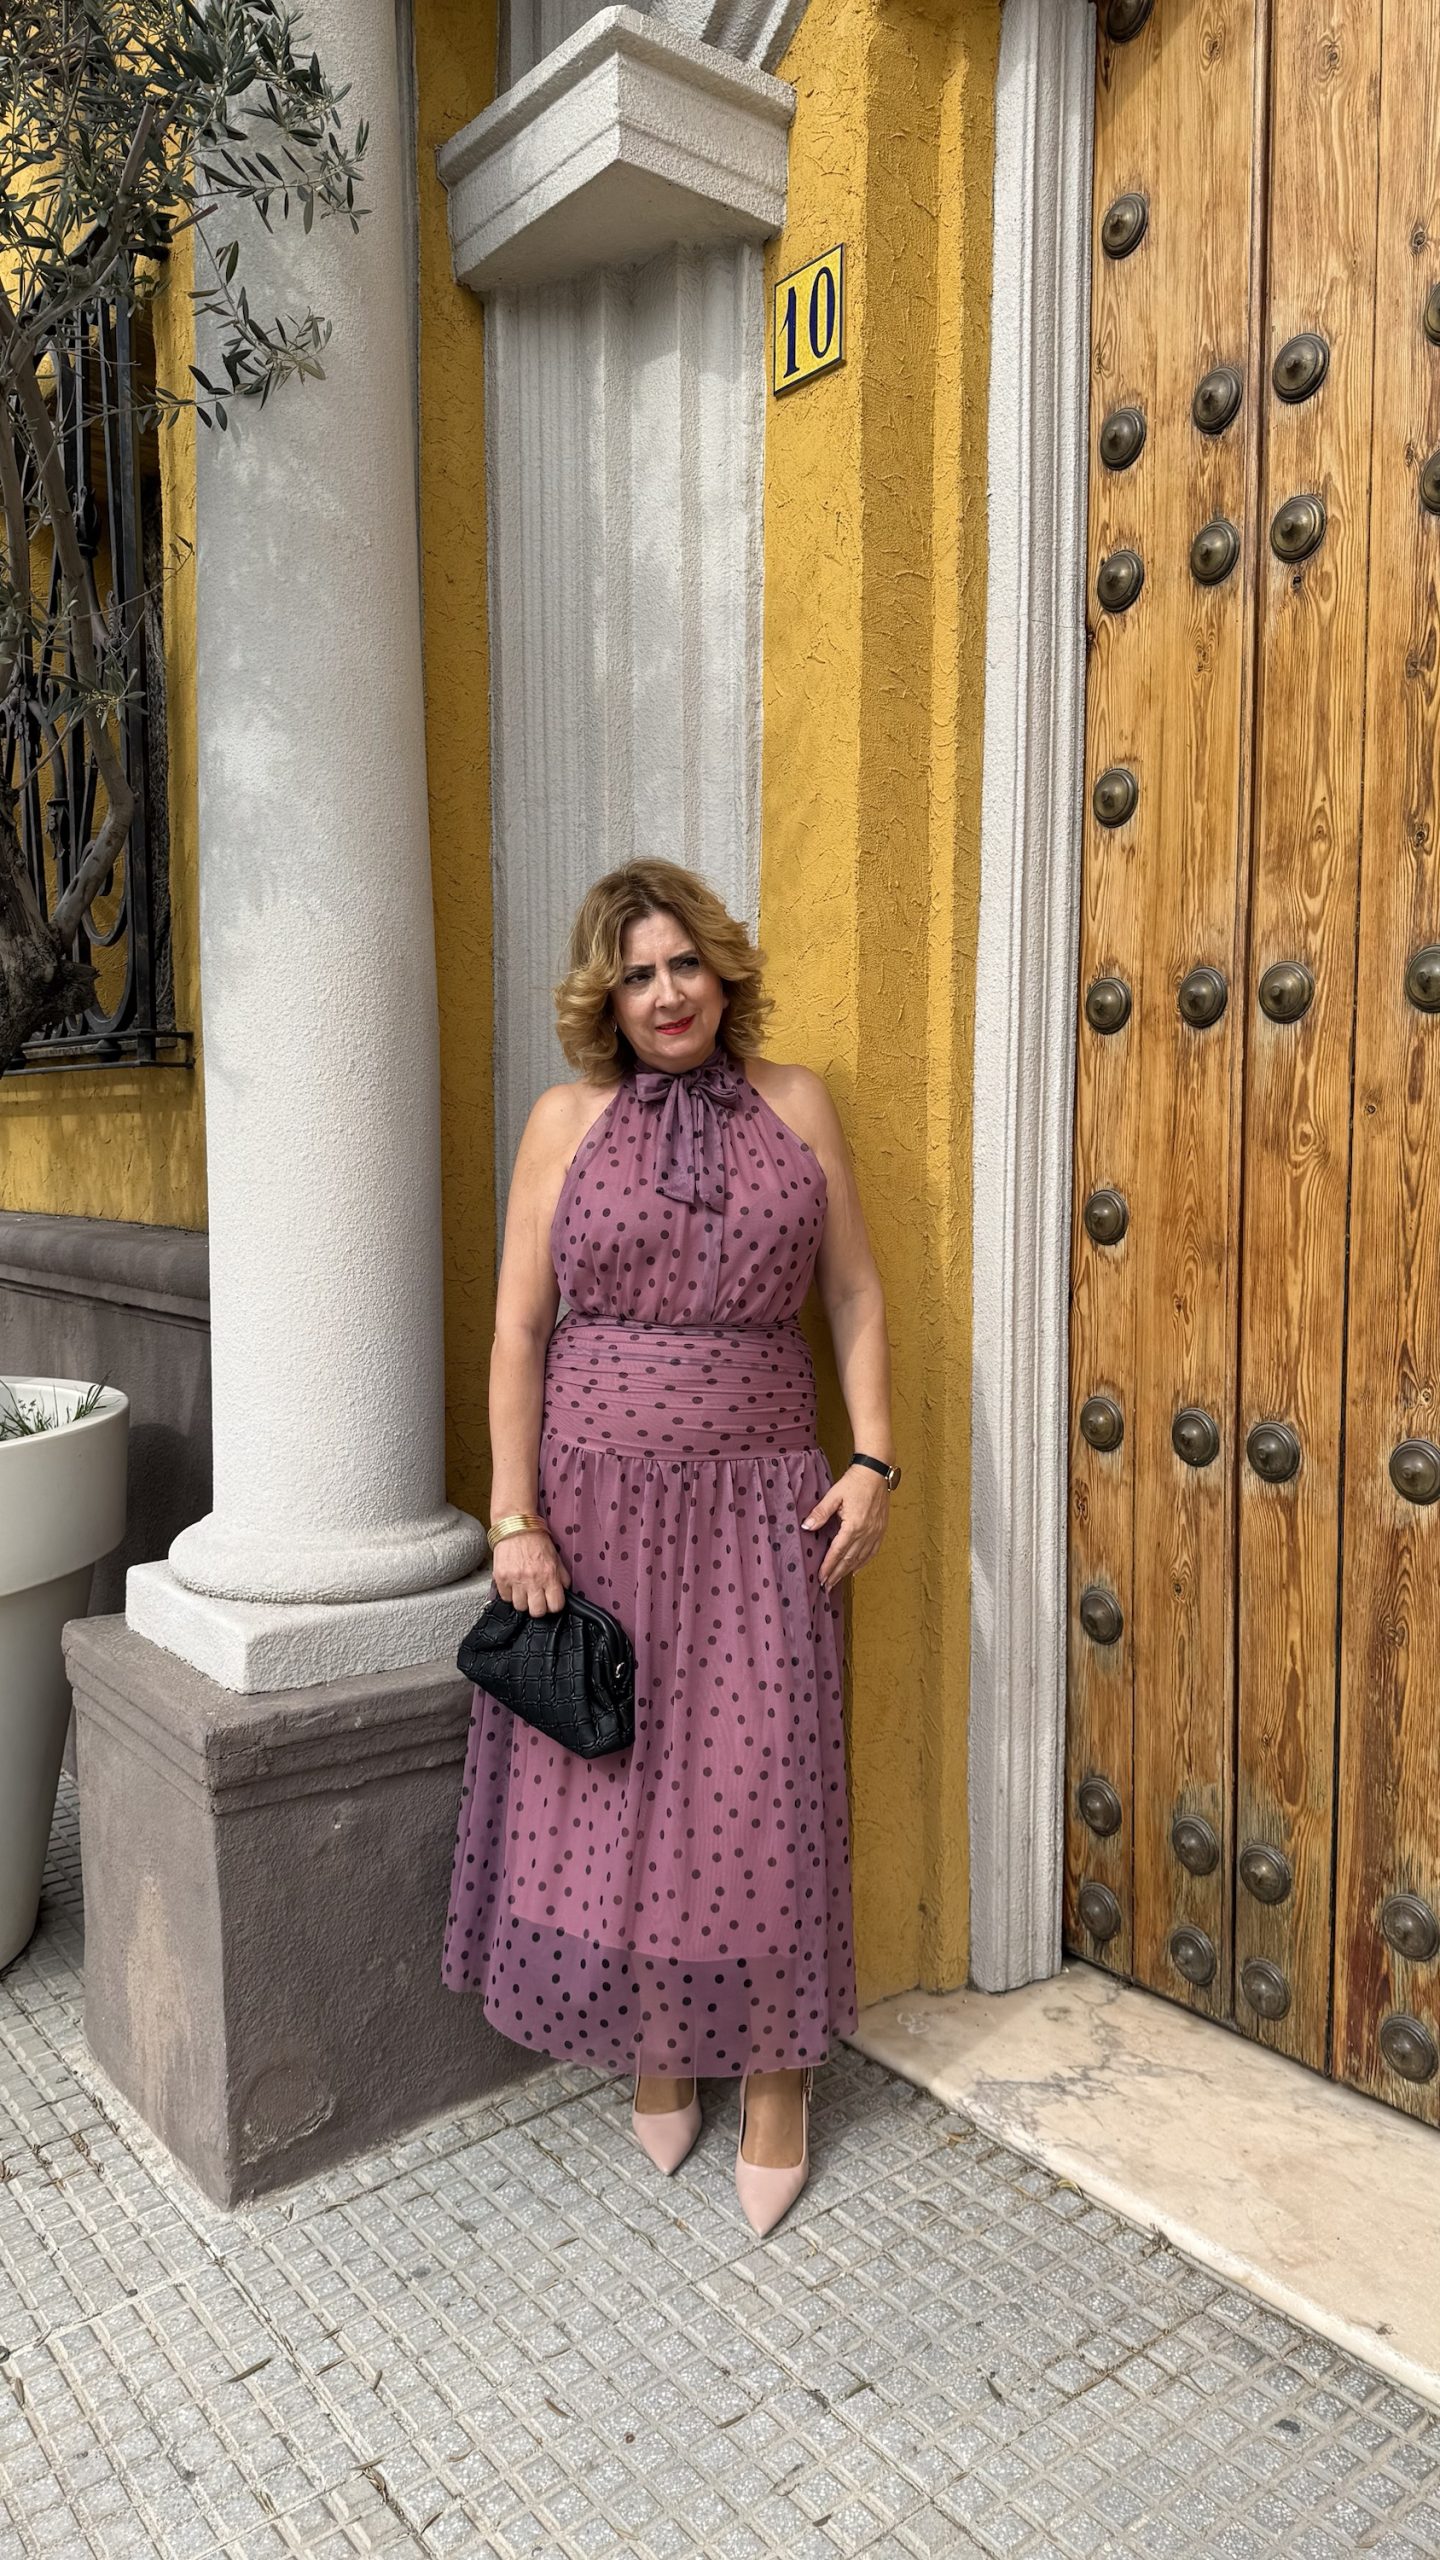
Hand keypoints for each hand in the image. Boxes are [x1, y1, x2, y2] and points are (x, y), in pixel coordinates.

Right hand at [492, 1528, 570, 1615]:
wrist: (515, 1526)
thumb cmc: (536, 1539)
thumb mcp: (556, 1557)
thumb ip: (561, 1577)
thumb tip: (564, 1592)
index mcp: (549, 1574)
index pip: (555, 1605)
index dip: (554, 1605)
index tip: (551, 1601)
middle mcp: (532, 1580)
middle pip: (537, 1611)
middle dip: (538, 1607)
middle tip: (537, 1598)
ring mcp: (515, 1580)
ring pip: (520, 1607)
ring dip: (523, 1601)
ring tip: (524, 1590)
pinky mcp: (501, 1579)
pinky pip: (505, 1598)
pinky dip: (510, 1594)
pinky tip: (514, 1584)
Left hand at [802, 1465, 889, 1591]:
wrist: (876, 1471)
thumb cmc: (854, 1481)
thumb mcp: (834, 1495)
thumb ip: (820, 1513)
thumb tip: (807, 1527)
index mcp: (854, 1525)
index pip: (838, 1552)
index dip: (828, 1566)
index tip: (820, 1578)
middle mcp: (866, 1532)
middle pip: (849, 1559)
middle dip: (837, 1574)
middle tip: (826, 1587)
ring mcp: (876, 1532)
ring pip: (861, 1558)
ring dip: (848, 1571)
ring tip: (837, 1581)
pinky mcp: (881, 1530)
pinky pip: (873, 1552)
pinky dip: (864, 1563)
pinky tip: (856, 1570)